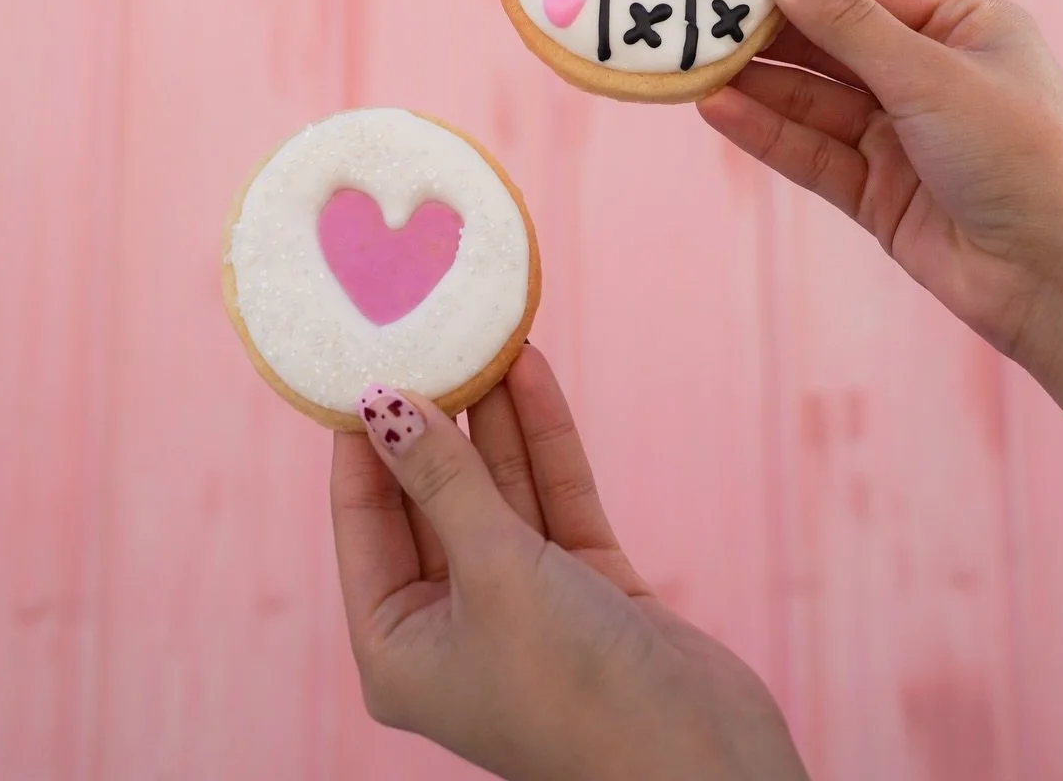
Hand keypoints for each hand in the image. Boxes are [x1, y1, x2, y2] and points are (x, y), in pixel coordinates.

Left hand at [330, 345, 807, 780]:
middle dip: (437, 412)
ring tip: (483, 328)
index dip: (362, 435)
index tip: (363, 352)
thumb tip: (384, 402)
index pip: (362, 517)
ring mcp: (522, 603)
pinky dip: (543, 436)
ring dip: (493, 412)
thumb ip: (445, 481)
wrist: (701, 767)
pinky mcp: (587, 586)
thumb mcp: (494, 574)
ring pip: (497, 486)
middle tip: (428, 325)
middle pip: (432, 494)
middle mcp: (451, 623)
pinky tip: (531, 369)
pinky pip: (552, 495)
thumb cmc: (574, 692)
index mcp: (397, 646)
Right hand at [699, 0, 1062, 484]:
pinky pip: (813, 152)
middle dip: (762, 29)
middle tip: (689, 11)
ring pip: (812, 98)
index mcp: (962, 24)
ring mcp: (903, 136)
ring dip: (754, 82)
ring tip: (688, 61)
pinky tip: (718, 109)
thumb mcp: (930, 72)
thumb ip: (845, 21)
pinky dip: (766, 132)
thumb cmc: (1024, 155)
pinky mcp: (881, 194)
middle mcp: (931, 74)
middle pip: (829, 41)